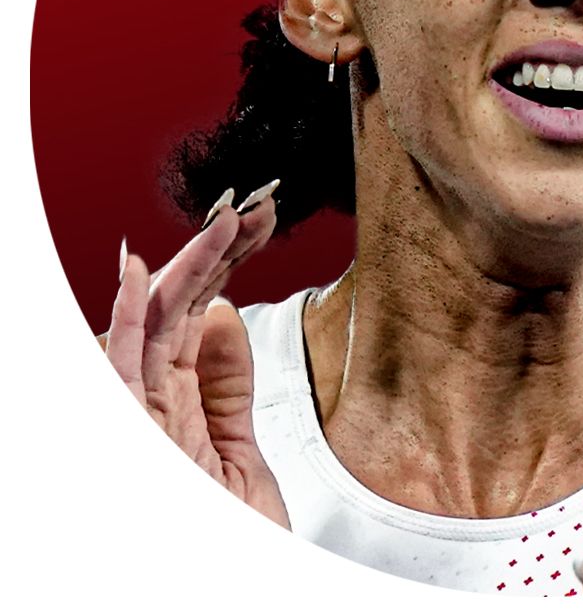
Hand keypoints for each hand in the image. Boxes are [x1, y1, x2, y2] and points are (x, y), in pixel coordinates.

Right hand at [103, 182, 289, 528]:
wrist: (233, 591)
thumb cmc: (230, 542)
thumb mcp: (240, 456)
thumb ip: (227, 387)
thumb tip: (224, 315)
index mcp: (181, 403)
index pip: (203, 312)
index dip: (231, 261)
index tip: (262, 222)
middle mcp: (153, 402)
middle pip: (182, 306)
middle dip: (219, 250)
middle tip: (257, 205)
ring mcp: (138, 415)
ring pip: (157, 323)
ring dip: (192, 264)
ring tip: (226, 218)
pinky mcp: (129, 432)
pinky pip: (120, 369)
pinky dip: (128, 318)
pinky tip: (142, 272)